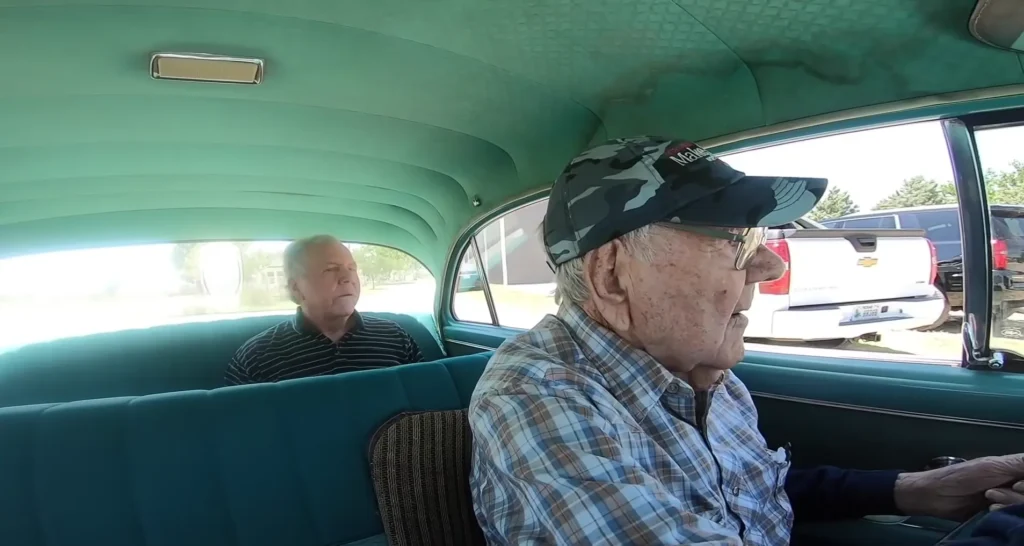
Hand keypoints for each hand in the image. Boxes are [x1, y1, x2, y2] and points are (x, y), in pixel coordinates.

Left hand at [894, 453, 1023, 520]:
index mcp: (1015, 469)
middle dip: (1015, 495)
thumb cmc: (960, 476)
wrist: (937, 496)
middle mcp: (1016, 485)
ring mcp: (1009, 500)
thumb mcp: (991, 466)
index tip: (1016, 485)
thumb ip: (1018, 463)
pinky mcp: (1002, 514)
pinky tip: (989, 510)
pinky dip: (1004, 513)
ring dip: (1007, 503)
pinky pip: (1014, 516)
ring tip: (988, 498)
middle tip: (992, 492)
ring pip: (1022, 505)